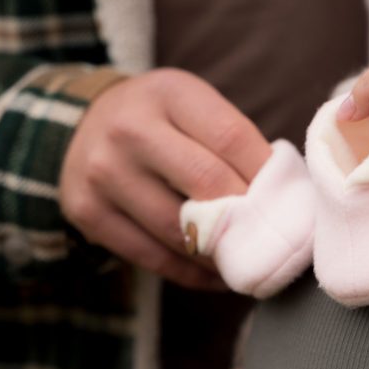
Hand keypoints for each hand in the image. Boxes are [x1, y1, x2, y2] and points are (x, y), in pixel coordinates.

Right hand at [60, 69, 272, 288]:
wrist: (81, 127)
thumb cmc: (160, 123)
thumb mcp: (192, 107)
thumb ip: (233, 142)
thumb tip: (285, 197)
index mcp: (168, 94)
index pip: (231, 138)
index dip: (266, 176)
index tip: (287, 200)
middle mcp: (129, 129)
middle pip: (207, 184)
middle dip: (248, 216)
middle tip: (274, 237)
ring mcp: (104, 173)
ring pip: (179, 231)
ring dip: (222, 255)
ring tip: (250, 262)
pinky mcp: (88, 213)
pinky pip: (153, 257)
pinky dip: (192, 273)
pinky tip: (217, 275)